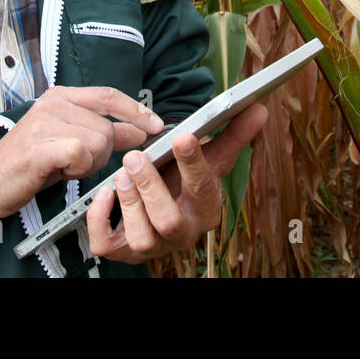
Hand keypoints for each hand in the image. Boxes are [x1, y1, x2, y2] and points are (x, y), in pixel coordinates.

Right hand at [0, 86, 164, 217]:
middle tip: (74, 163)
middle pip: (107, 127)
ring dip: (87, 164)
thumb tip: (138, 129)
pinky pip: (81, 153)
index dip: (136, 111)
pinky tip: (60, 171)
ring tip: (63, 167)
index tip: (156, 125)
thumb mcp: (71, 143)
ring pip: (98, 142)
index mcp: (61, 97)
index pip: (109, 96)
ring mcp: (44, 122)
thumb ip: (104, 133)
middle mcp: (53, 103)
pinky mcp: (39, 145)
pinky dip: (77, 168)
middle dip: (101, 153)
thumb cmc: (28, 164)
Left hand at [86, 103, 267, 262]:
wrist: (162, 204)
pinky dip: (100, 221)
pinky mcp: (122, 250)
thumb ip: (232, 134)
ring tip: (122, 175)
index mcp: (205, 209)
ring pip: (142, 238)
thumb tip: (259, 109)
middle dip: (152, 189)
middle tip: (136, 157)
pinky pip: (107, 246)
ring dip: (130, 204)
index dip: (193, 164)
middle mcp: (181, 233)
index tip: (183, 137)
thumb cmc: (184, 180)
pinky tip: (104, 194)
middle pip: (170, 222)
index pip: (204, 189)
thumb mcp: (208, 158)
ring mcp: (152, 245)